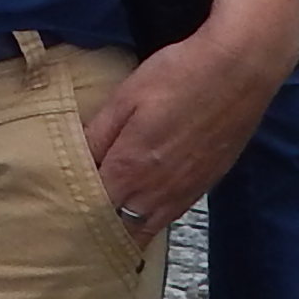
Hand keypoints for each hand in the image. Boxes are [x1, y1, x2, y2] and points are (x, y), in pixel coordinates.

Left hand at [85, 20, 282, 233]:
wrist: (241, 69)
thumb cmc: (181, 75)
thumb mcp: (127, 97)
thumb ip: (97, 134)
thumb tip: (73, 159)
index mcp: (131, 168)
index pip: (92, 209)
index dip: (73, 211)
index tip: (57, 209)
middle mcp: (158, 190)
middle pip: (119, 228)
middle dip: (96, 227)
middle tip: (75, 223)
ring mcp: (186, 191)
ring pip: (147, 228)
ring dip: (125, 230)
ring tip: (104, 226)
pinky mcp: (206, 185)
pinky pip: (171, 215)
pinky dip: (152, 220)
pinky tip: (142, 210)